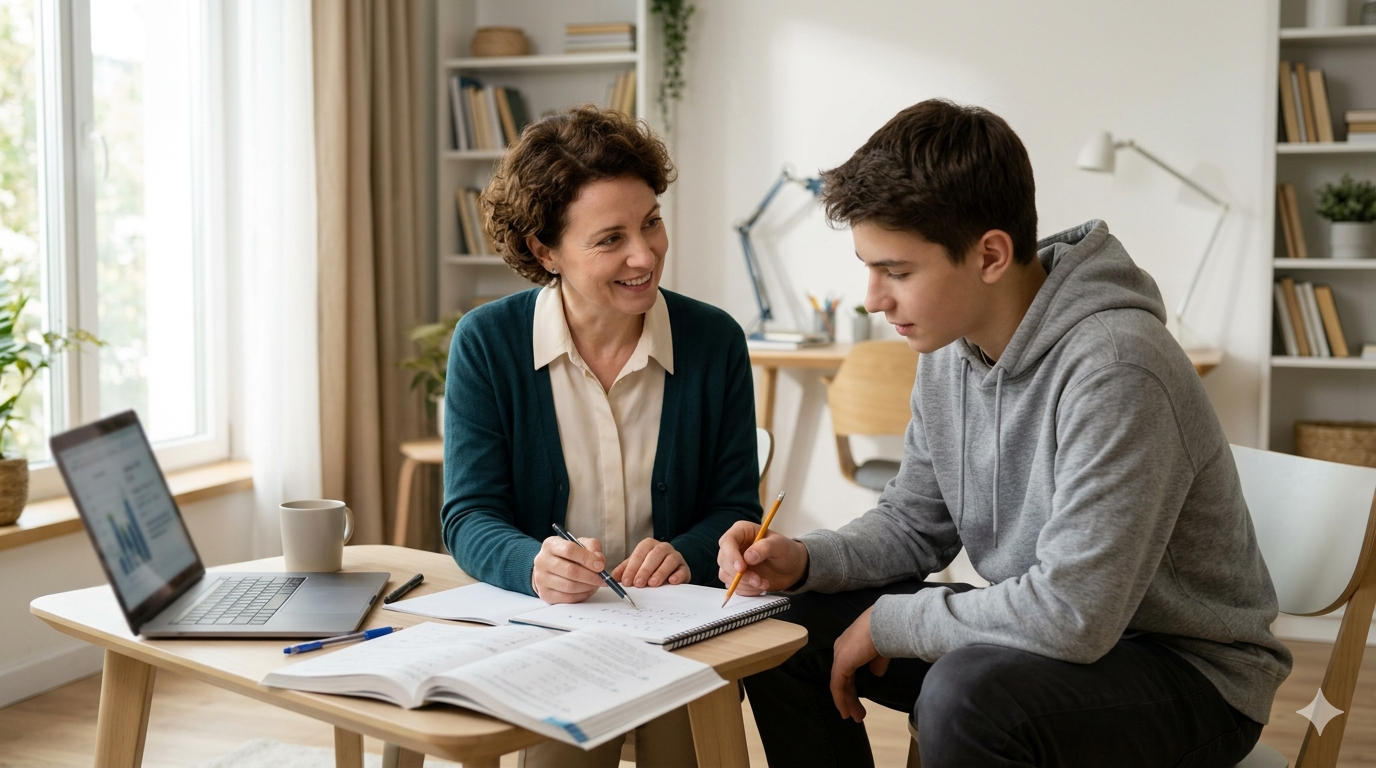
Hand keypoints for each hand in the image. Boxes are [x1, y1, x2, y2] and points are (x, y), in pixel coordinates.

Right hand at [532, 535, 604, 603]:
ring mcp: (541, 579)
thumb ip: (592, 547)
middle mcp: (542, 561)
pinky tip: (588, 590)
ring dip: (587, 587)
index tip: (600, 566)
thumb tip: (599, 561)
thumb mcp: (581, 544)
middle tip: (602, 579)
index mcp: (550, 544)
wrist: (550, 568)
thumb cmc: (568, 555)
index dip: (587, 559)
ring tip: (595, 584)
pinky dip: (582, 595)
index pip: (569, 550)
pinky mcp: (545, 594)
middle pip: (570, 571)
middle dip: (590, 576)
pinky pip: (567, 598)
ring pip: (569, 586)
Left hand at [612, 538, 689, 586]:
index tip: (626, 581)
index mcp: (649, 545)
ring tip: (652, 584)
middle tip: (638, 583)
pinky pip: (682, 570)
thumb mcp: (636, 566)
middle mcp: (663, 548)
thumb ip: (625, 570)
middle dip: (645, 570)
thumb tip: (613, 577)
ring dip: (660, 572)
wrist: (671, 568)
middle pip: (654, 555)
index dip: (632, 567)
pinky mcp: (684, 568)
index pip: (639, 553)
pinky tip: (672, 581)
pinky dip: (677, 575)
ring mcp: (675, 556)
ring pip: (669, 561)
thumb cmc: (651, 566)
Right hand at [716, 520, 808, 594]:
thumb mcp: (780, 545)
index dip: (731, 555)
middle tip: (757, 579)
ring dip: (744, 583)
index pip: (727, 541)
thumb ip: (765, 547)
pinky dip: (747, 590)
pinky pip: (734, 587)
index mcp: (742, 532)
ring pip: (726, 575)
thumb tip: (748, 556)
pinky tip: (760, 586)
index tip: (741, 568)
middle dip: (740, 574)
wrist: (792, 568)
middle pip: (723, 560)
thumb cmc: (786, 551)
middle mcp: (734, 546)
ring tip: (763, 583)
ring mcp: (734, 562)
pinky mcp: (736, 577)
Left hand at [829, 607, 888, 722]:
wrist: (885, 624)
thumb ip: (876, 662)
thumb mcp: (881, 651)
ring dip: (847, 702)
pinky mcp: (841, 664)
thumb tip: (876, 673)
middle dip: (850, 697)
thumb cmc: (887, 633)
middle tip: (857, 713)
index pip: (848, 667)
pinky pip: (837, 686)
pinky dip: (840, 700)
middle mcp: (842, 648)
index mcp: (850, 643)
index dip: (852, 684)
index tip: (858, 699)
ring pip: (840, 684)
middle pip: (843, 677)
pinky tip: (845, 712)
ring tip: (854, 717)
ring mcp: (840, 655)